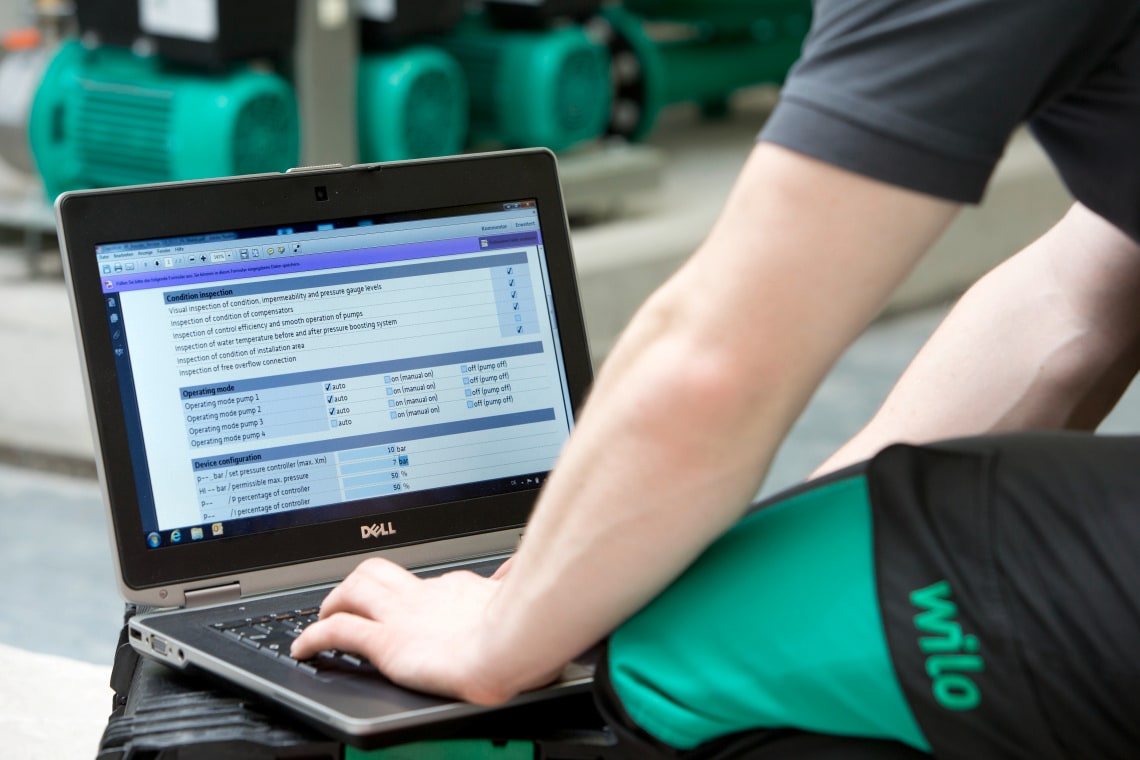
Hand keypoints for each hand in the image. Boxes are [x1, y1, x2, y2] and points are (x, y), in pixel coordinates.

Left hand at [290, 558, 553, 703]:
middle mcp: (423, 596)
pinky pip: (338, 631)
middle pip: (376, 571)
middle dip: (356, 584)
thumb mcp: (519, 594)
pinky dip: (313, 638)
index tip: (398, 604)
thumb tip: (521, 566)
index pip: (417, 582)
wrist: (516, 644)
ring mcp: (402, 617)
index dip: (401, 591)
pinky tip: (304, 649)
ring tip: (321, 619)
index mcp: (454, 589)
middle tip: (344, 601)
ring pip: (351, 590)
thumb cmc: (526, 626)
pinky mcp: (387, 642)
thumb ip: (513, 580)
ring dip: (331, 602)